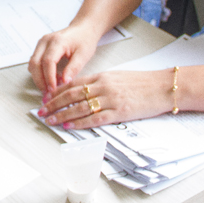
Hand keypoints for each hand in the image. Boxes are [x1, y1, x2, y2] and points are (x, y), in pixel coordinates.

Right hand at [29, 23, 99, 96]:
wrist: (83, 29)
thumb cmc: (84, 40)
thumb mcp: (83, 55)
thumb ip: (73, 68)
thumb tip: (64, 83)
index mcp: (57, 41)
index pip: (48, 61)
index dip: (49, 77)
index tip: (53, 90)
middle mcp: (45, 41)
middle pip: (35, 63)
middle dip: (40, 80)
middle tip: (49, 93)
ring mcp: (40, 43)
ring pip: (32, 64)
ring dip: (38, 78)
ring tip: (50, 88)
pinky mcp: (40, 48)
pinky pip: (35, 62)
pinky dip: (39, 73)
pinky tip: (49, 80)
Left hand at [36, 71, 172, 128]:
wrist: (162, 87)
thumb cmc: (142, 83)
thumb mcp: (117, 77)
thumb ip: (100, 83)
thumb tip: (82, 90)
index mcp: (102, 76)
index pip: (73, 83)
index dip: (57, 92)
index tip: (45, 98)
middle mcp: (103, 86)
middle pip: (72, 95)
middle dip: (54, 104)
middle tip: (41, 111)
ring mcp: (111, 99)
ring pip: (79, 107)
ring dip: (62, 114)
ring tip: (50, 120)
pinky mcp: (119, 112)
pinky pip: (95, 118)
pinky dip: (80, 123)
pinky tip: (69, 125)